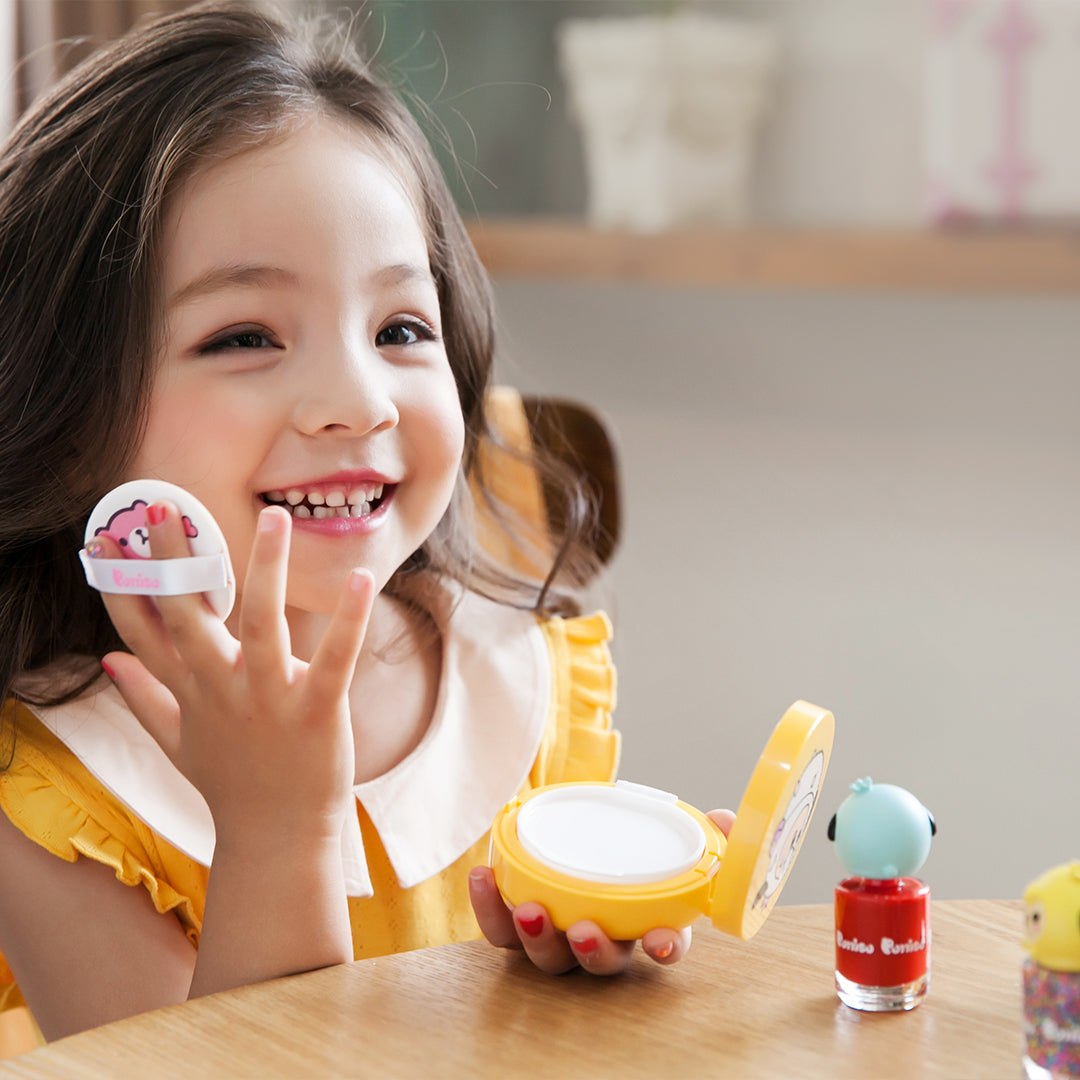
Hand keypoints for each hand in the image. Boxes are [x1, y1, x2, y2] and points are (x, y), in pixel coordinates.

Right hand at [92, 500, 373, 845]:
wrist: (277, 838)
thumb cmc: (232, 785)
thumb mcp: (178, 742)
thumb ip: (144, 698)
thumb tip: (109, 660)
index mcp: (190, 690)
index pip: (142, 630)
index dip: (121, 584)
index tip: (105, 540)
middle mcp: (221, 688)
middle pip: (188, 614)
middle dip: (172, 560)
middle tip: (161, 506)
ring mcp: (268, 698)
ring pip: (261, 621)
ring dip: (266, 567)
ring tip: (274, 517)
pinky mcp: (315, 710)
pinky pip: (334, 657)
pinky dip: (349, 620)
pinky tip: (362, 581)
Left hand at [470, 808, 735, 974]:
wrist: (580, 835)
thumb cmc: (630, 845)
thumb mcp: (669, 835)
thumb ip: (705, 829)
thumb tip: (729, 820)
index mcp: (648, 924)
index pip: (665, 945)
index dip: (666, 947)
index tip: (662, 940)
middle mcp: (605, 940)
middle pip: (601, 962)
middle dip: (591, 952)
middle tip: (581, 929)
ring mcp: (559, 937)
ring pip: (548, 957)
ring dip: (536, 938)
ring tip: (527, 909)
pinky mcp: (518, 926)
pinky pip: (501, 930)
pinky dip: (489, 908)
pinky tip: (482, 877)